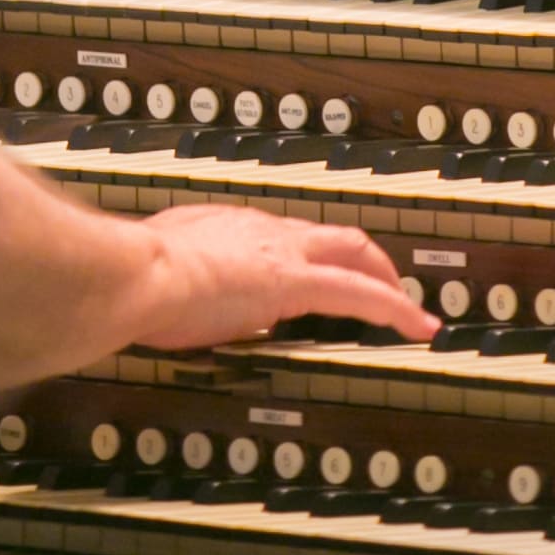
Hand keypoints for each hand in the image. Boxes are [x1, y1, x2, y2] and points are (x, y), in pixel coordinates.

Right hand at [131, 205, 432, 354]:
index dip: (315, 255)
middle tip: (388, 288)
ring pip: (354, 254)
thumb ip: (181, 272)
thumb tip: (177, 288)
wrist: (139, 273)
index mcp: (233, 228)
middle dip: (367, 261)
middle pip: (334, 236)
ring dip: (387, 282)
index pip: (290, 237)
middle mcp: (265, 232)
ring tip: (411, 312)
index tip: (325, 275)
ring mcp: (282, 254)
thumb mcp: (165, 266)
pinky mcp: (292, 282)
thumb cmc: (138, 275)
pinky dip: (394, 308)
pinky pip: (360, 293)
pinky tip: (416, 326)